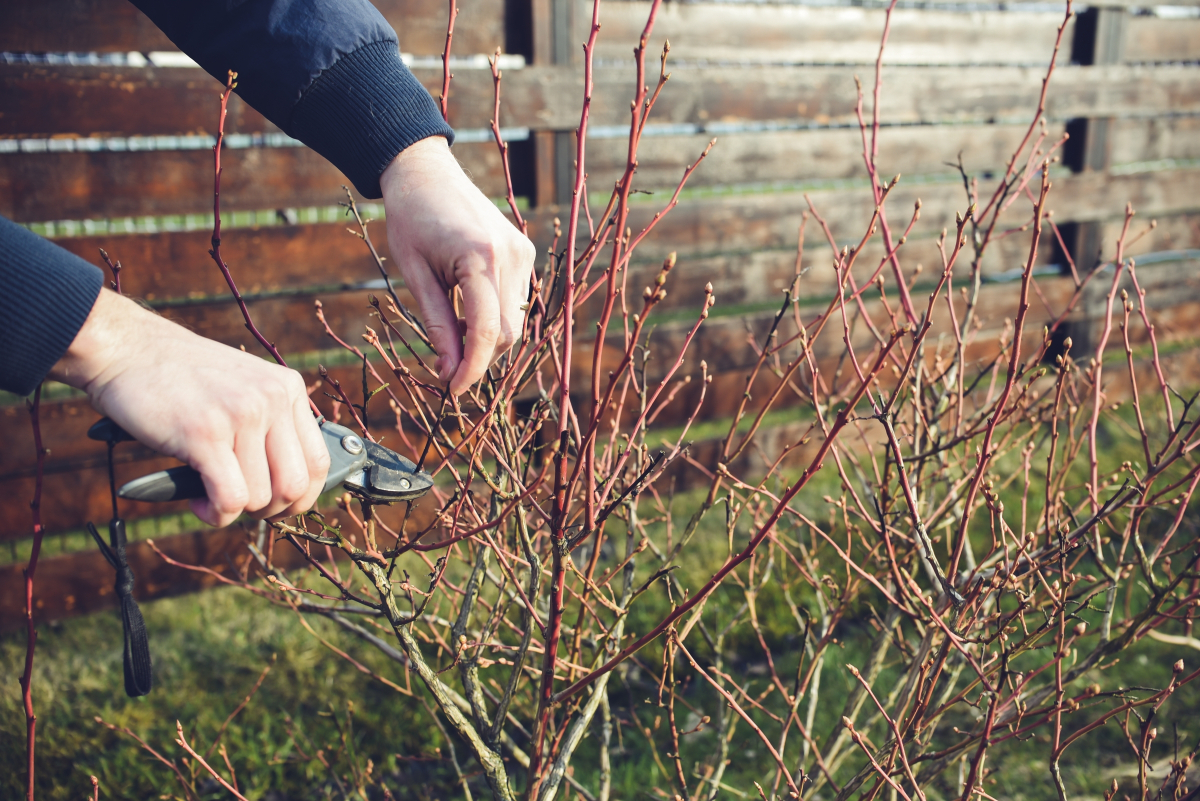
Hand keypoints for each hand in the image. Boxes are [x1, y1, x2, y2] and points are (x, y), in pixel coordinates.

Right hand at [51, 289, 329, 526]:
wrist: (126, 348)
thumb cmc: (179, 377)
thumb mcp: (242, 387)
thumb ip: (270, 425)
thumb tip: (290, 488)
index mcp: (287, 389)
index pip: (319, 462)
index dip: (300, 496)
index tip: (275, 505)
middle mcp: (272, 399)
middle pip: (295, 487)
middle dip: (268, 510)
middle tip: (238, 504)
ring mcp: (241, 414)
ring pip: (260, 497)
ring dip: (233, 510)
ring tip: (207, 494)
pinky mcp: (205, 433)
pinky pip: (230, 498)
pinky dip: (216, 513)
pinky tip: (197, 500)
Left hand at [380, 135, 535, 394]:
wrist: (426, 172)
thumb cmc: (410, 219)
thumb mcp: (414, 274)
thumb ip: (437, 324)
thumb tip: (449, 370)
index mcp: (479, 257)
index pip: (485, 332)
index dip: (471, 369)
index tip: (453, 390)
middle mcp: (511, 256)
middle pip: (506, 333)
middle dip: (479, 357)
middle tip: (445, 366)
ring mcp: (523, 253)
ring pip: (514, 321)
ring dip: (486, 337)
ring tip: (452, 331)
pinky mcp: (525, 252)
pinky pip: (516, 301)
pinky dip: (495, 316)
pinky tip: (468, 308)